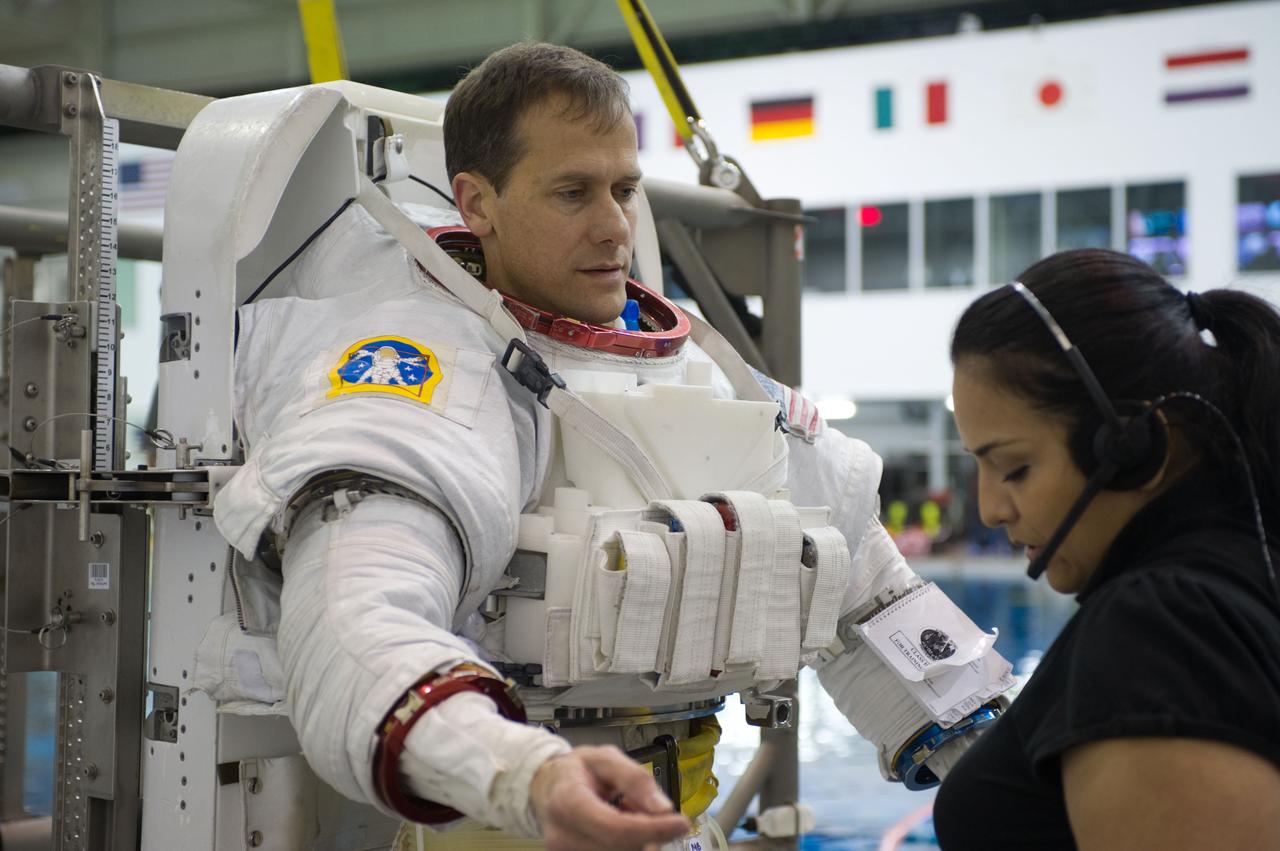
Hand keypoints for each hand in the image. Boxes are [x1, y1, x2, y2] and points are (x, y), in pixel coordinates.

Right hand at [529, 744, 690, 850]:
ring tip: (627, 811)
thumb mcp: (605, 759)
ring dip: (639, 839)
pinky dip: (629, 844)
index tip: (681, 822)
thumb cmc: (576, 771)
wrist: (543, 789)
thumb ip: (635, 779)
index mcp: (568, 803)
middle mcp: (563, 838)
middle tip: (645, 806)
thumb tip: (665, 809)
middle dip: (648, 831)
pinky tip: (622, 825)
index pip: (615, 829)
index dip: (653, 830)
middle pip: (623, 848)